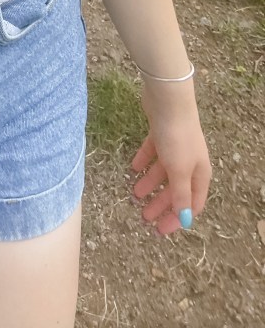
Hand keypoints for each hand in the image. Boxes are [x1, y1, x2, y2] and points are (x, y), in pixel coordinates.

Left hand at [130, 79, 211, 235]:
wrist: (168, 100)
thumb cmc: (176, 138)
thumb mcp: (179, 170)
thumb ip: (181, 195)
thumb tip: (185, 220)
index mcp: (199, 174)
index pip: (191, 203)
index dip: (178, 218)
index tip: (161, 230)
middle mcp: (190, 162)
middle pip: (175, 189)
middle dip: (160, 204)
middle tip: (143, 217)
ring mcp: (175, 147)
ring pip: (162, 171)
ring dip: (149, 183)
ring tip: (134, 194)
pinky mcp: (160, 133)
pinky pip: (152, 153)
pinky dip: (143, 161)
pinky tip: (132, 168)